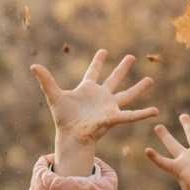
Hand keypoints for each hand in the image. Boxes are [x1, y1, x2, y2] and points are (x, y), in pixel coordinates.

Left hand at [31, 50, 156, 176]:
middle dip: (122, 69)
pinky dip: (143, 113)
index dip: (98, 62)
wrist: (70, 137)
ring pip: (127, 95)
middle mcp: (101, 97)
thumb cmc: (63, 119)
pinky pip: (131, 115)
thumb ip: (46, 80)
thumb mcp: (54, 96)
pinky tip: (155, 111)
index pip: (93, 72)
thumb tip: (33, 65)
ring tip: (150, 80)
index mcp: (87, 89)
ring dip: (138, 88)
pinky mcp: (114, 117)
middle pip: (114, 79)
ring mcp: (109, 107)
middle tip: (131, 57)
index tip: (103, 52)